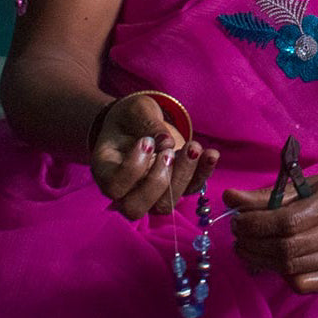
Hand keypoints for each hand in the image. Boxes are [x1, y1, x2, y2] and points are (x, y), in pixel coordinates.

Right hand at [90, 94, 218, 219]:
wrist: (139, 122)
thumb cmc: (131, 116)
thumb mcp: (136, 110)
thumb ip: (147, 123)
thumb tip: (167, 142)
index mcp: (106, 170)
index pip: (114, 187)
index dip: (132, 169)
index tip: (147, 141)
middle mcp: (125, 190)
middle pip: (136, 207)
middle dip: (158, 181)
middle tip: (169, 152)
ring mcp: (150, 194)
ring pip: (164, 205)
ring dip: (183, 177)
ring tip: (193, 147)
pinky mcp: (175, 188)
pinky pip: (190, 191)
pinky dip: (203, 174)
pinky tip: (211, 154)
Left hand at [223, 173, 317, 292]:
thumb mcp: (302, 185)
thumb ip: (266, 195)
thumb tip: (230, 198)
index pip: (286, 222)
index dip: (255, 225)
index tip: (237, 222)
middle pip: (286, 249)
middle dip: (253, 245)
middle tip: (238, 238)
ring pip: (291, 270)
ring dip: (260, 261)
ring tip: (248, 249)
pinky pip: (304, 285)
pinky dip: (282, 276)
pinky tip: (273, 262)